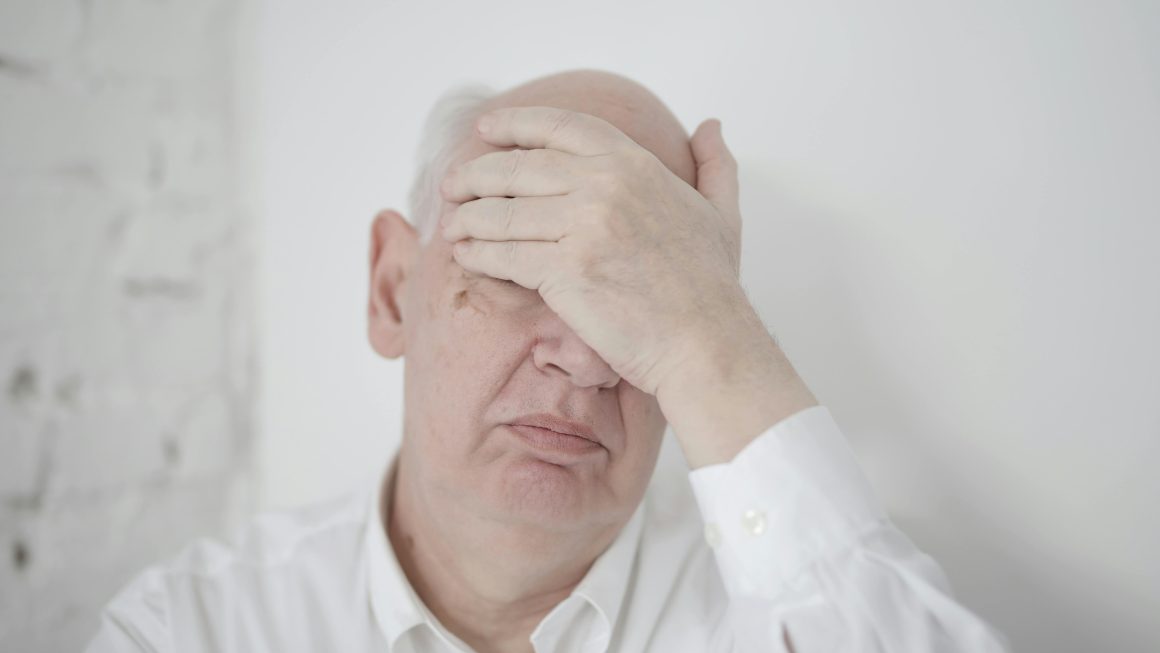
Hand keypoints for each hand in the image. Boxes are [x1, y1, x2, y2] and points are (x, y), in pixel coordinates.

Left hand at [439, 106, 747, 395]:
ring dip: (468, 217)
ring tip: (452, 224)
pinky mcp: (565, 271)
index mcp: (635, 164)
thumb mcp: (722, 211)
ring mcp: (584, 227)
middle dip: (476, 174)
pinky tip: (466, 255)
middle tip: (453, 185)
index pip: (560, 127)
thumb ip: (715, 164)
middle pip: (519, 168)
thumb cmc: (711, 286)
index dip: (516, 124)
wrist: (704, 343)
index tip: (486, 129)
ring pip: (503, 212)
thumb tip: (710, 125)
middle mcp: (605, 185)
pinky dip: (478, 254)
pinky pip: (504, 255)